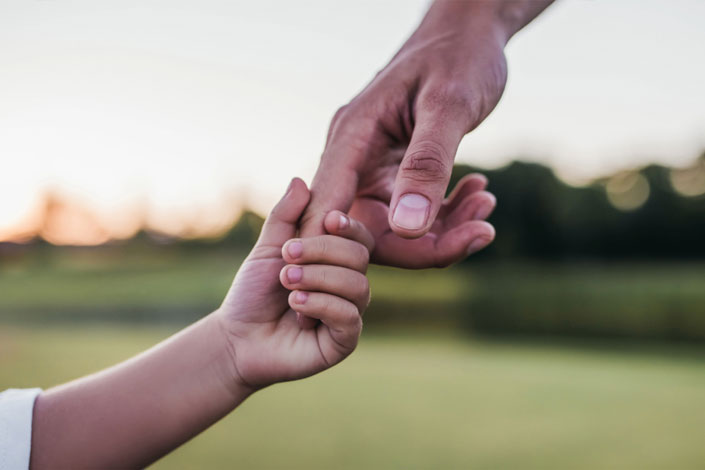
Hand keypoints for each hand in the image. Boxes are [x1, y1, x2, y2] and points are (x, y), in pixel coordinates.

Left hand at [217, 178, 373, 388]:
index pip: (360, 237)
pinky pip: (349, 316)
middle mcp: (348, 285)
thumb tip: (299, 181)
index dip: (349, 226)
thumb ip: (285, 216)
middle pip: (360, 257)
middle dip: (322, 252)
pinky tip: (295, 306)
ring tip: (287, 283)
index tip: (328, 220)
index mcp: (336, 261)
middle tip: (287, 258)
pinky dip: (320, 304)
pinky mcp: (344, 341)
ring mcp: (349, 313)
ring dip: (318, 278)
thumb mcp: (268, 249)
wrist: (237, 338)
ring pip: (357, 285)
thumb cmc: (254, 293)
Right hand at [301, 1, 550, 268]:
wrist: (470, 34)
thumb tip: (408, 230)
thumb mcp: (449, 106)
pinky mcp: (395, 174)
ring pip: (394, 228)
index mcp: (351, 138)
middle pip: (366, 230)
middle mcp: (354, 158)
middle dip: (423, 245)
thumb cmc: (458, 56)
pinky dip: (447, 215)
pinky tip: (479, 194)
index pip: (330, 210)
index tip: (408, 263)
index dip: (350, 249)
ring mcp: (373, 168)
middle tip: (482, 231)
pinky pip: (412, 214)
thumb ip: (427, 165)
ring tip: (486, 205)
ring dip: (443, 231)